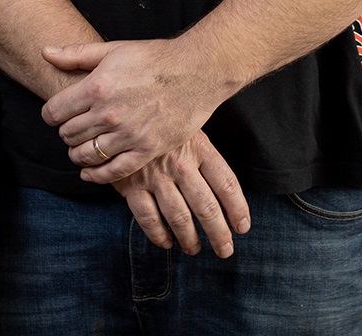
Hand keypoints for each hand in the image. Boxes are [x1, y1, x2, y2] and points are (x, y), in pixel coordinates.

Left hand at [41, 38, 230, 183]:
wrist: (196, 71)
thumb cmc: (154, 58)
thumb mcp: (113, 49)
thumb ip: (76, 54)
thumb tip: (45, 52)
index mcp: (97, 87)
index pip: (54, 112)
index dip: (51, 114)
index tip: (56, 114)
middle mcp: (109, 114)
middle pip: (68, 134)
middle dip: (66, 133)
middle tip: (72, 129)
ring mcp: (128, 134)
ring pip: (86, 155)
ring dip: (78, 154)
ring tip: (80, 148)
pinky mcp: (147, 150)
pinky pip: (114, 171)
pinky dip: (97, 175)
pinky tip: (89, 172)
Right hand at [110, 131, 249, 257]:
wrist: (119, 111)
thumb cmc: (159, 121)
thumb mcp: (187, 127)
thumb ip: (203, 155)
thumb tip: (225, 190)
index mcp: (199, 147)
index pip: (227, 184)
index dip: (238, 209)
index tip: (242, 227)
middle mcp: (180, 164)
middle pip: (206, 207)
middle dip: (218, 233)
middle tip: (225, 249)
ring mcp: (155, 176)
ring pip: (179, 217)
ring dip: (189, 239)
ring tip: (194, 249)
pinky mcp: (131, 184)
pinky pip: (148, 218)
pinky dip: (159, 235)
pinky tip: (166, 242)